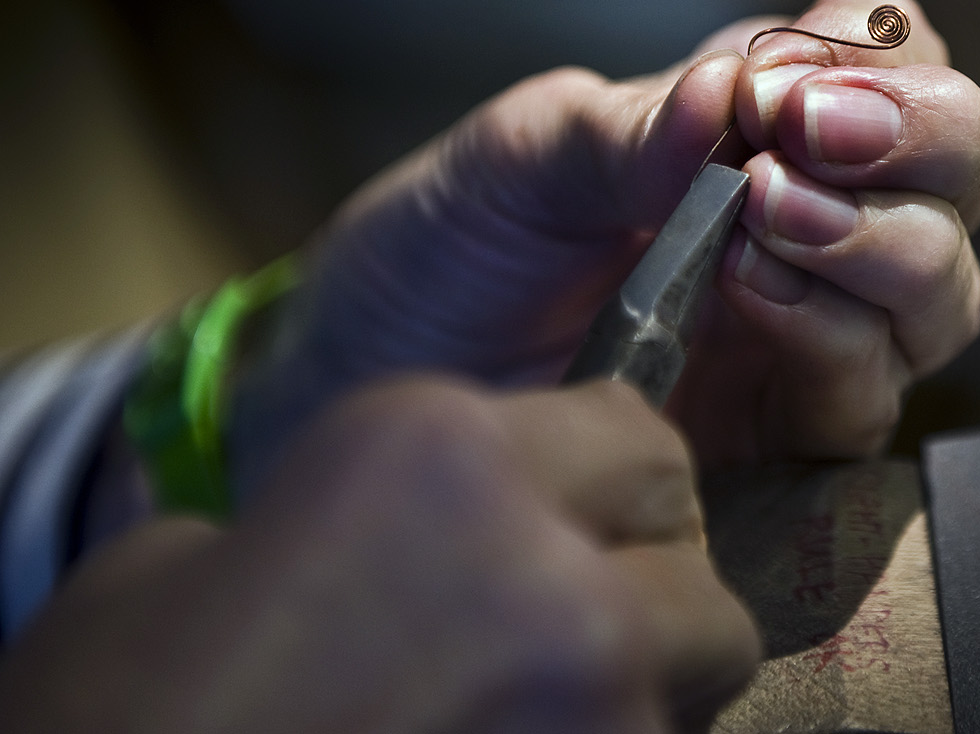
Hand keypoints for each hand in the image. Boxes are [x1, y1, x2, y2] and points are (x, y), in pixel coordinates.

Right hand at [0, 376, 758, 732]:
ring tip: (544, 698)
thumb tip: (418, 540)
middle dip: (648, 565)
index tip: (574, 511)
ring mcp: (594, 701)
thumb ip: (353, 513)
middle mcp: (547, 567)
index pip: (628, 426)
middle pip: (690, 537)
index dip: (602, 473)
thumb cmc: (127, 714)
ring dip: (648, 670)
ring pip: (701, 656)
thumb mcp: (194, 562)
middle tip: (571, 610)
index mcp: (438, 455)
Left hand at [233, 0, 979, 483]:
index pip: (896, 58)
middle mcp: (810, 218)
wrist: (377, 385)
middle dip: (914, 140)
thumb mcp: (515, 157)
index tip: (787, 82)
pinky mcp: (787, 429)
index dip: (881, 60)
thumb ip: (623, 125)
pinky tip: (752, 299)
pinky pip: (871, 393)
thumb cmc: (446, 249)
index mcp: (758, 124)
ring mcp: (811, 327)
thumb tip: (729, 90)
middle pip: (959, 167)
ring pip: (942, 287)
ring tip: (763, 220)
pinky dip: (834, 339)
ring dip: (879, 242)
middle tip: (803, 136)